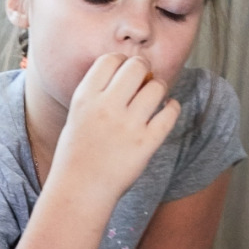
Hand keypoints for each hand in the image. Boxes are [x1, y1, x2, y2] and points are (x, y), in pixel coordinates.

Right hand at [50, 54, 179, 204]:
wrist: (80, 188)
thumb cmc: (77, 152)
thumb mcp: (76, 115)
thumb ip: (97, 93)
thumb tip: (129, 71)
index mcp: (85, 98)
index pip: (109, 59)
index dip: (121, 60)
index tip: (124, 70)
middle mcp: (106, 107)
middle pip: (136, 66)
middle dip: (144, 69)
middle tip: (145, 78)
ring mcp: (128, 125)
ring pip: (157, 87)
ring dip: (158, 88)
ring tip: (154, 97)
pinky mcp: (147, 142)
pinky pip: (170, 113)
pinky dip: (172, 107)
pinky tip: (166, 110)